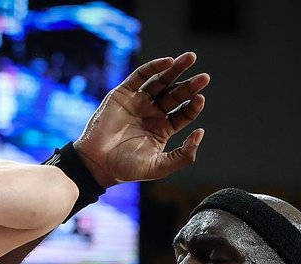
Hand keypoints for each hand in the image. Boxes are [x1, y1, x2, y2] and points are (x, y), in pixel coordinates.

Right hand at [73, 53, 208, 189]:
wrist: (96, 163)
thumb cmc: (126, 168)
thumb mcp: (159, 167)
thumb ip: (183, 156)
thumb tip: (200, 132)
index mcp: (162, 129)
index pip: (183, 113)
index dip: (193, 105)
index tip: (200, 99)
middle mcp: (152, 113)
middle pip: (176, 95)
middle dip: (190, 85)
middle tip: (204, 78)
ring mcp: (138, 102)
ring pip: (161, 81)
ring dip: (176, 69)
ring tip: (190, 58)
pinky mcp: (123, 93)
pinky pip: (141, 76)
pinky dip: (154, 67)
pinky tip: (168, 62)